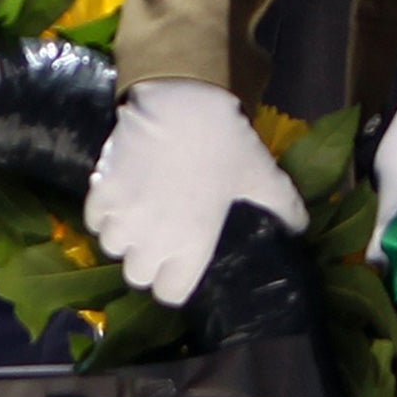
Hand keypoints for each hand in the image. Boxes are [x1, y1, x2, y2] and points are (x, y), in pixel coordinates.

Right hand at [84, 77, 306, 306]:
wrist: (182, 103)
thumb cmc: (225, 144)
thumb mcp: (262, 176)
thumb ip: (285, 207)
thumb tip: (302, 227)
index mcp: (193, 246)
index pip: (170, 294)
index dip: (173, 282)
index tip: (177, 263)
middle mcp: (154, 240)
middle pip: (137, 275)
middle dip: (145, 259)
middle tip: (156, 235)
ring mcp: (124, 216)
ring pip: (112, 246)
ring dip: (122, 235)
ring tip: (134, 215)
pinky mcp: (101, 190)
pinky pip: (93, 219)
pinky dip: (102, 212)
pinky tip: (115, 196)